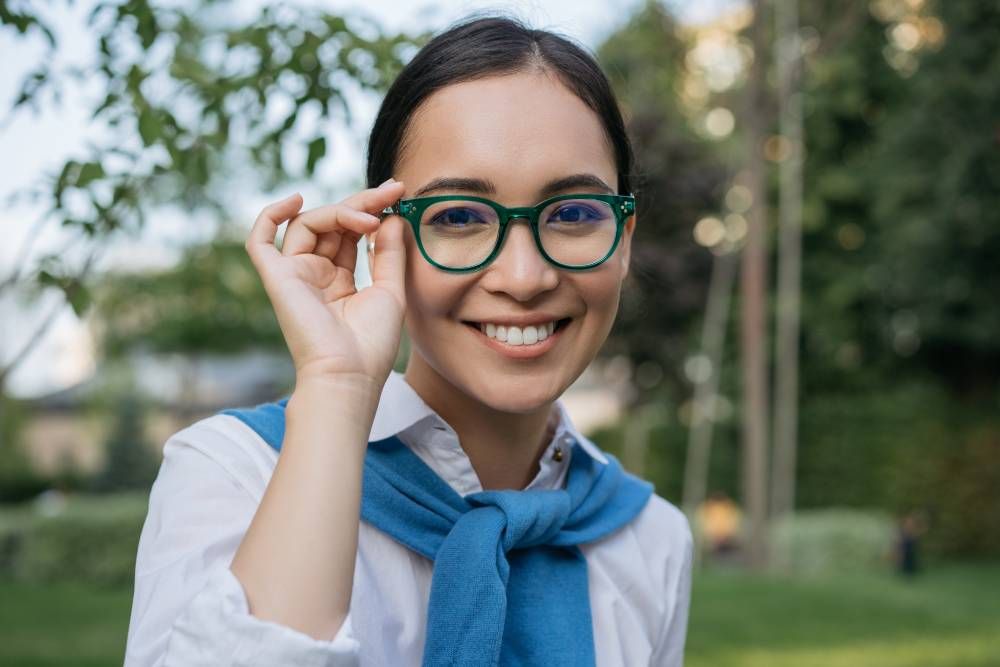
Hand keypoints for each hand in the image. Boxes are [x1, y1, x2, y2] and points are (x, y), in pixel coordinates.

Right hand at [245, 179, 407, 387]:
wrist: (349, 374)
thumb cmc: (371, 344)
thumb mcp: (390, 291)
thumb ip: (389, 253)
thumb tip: (390, 216)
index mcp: (340, 279)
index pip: (351, 232)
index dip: (373, 209)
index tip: (399, 193)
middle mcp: (315, 274)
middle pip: (331, 223)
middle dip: (361, 202)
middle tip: (391, 191)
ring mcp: (295, 274)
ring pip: (308, 224)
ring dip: (340, 212)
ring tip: (368, 218)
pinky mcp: (277, 278)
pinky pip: (261, 241)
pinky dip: (271, 216)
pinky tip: (296, 200)